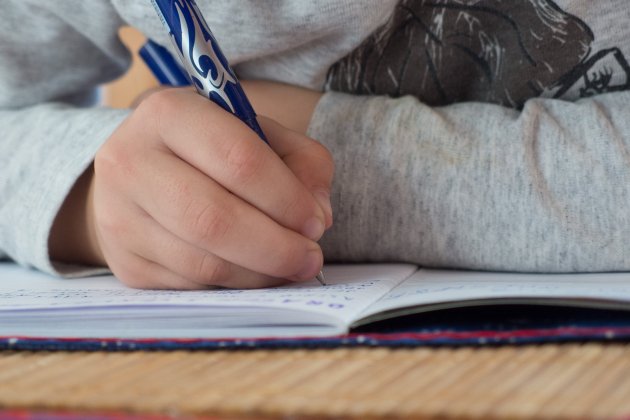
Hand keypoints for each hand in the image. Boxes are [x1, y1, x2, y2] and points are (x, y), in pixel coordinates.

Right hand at [50, 88, 333, 288]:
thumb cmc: (209, 151)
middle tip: (310, 257)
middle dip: (276, 247)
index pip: (238, 160)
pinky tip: (253, 271)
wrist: (140, 174)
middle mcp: (130, 162)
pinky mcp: (124, 263)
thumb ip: (302, 162)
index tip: (316, 221)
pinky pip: (192, 286)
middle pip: (214, 220)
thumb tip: (318, 216)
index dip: (287, 198)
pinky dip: (234, 285)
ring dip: (260, 273)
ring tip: (289, 265)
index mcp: (169, 113)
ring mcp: (119, 218)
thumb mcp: (258, 134)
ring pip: (203, 263)